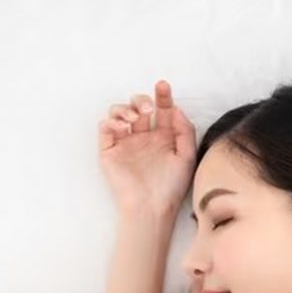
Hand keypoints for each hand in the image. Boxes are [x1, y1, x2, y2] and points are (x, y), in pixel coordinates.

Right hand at [98, 79, 197, 220]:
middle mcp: (143, 137)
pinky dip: (111, 122)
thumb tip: (175, 108)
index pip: (161, 110)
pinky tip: (123, 128)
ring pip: (118, 112)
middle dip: (141, 100)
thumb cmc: (171, 186)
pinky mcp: (109, 150)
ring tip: (133, 119)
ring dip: (124, 109)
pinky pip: (104, 127)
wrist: (151, 207)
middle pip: (137, 106)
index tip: (163, 86)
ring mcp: (125, 143)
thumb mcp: (186, 156)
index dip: (162, 96)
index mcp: (163, 138)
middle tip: (148, 110)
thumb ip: (184, 131)